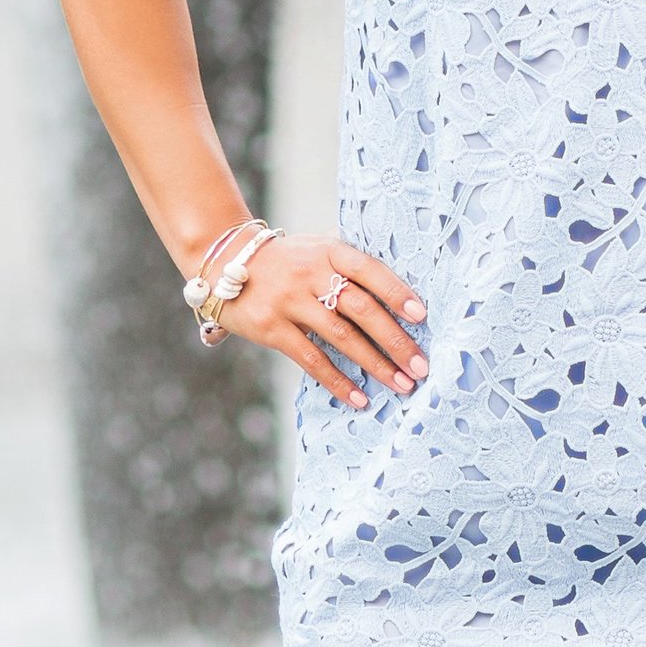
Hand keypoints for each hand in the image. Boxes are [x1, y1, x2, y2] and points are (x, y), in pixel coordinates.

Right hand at [225, 233, 428, 410]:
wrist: (224, 261)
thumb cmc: (285, 260)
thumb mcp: (316, 248)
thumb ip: (349, 265)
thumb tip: (400, 289)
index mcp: (328, 252)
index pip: (369, 270)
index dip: (396, 292)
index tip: (421, 316)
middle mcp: (310, 274)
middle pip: (361, 309)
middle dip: (395, 340)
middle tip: (421, 366)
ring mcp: (290, 302)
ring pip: (341, 337)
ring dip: (375, 364)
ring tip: (401, 384)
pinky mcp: (272, 328)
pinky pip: (311, 359)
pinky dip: (338, 381)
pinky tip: (359, 397)